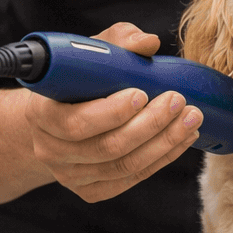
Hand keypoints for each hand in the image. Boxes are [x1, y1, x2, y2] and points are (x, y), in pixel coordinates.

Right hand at [23, 22, 202, 202]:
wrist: (56, 117)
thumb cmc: (76, 81)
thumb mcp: (90, 53)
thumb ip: (118, 42)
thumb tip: (148, 43)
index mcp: (41, 114)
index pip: (76, 122)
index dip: (112, 111)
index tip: (143, 92)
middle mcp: (50, 150)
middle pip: (107, 147)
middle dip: (150, 124)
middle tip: (178, 101)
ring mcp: (69, 175)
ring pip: (124, 166)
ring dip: (164, 143)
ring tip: (190, 119)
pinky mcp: (91, 190)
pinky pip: (131, 179)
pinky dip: (162, 159)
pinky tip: (182, 139)